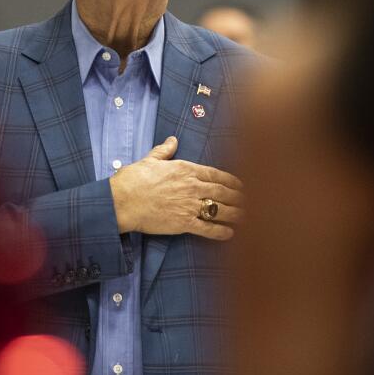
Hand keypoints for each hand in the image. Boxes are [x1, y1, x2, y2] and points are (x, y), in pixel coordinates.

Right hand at [110, 136, 245, 239]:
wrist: (122, 201)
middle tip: (251, 201)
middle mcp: (192, 186)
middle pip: (223, 192)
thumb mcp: (150, 160)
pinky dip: (221, 232)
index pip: (216, 174)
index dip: (232, 180)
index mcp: (186, 169)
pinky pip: (208, 228)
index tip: (242, 184)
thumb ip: (165, 150)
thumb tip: (172, 140)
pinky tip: (231, 234)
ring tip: (248, 218)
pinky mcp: (184, 223)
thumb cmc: (133, 179)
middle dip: (240, 197)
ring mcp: (189, 205)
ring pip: (221, 210)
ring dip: (237, 214)